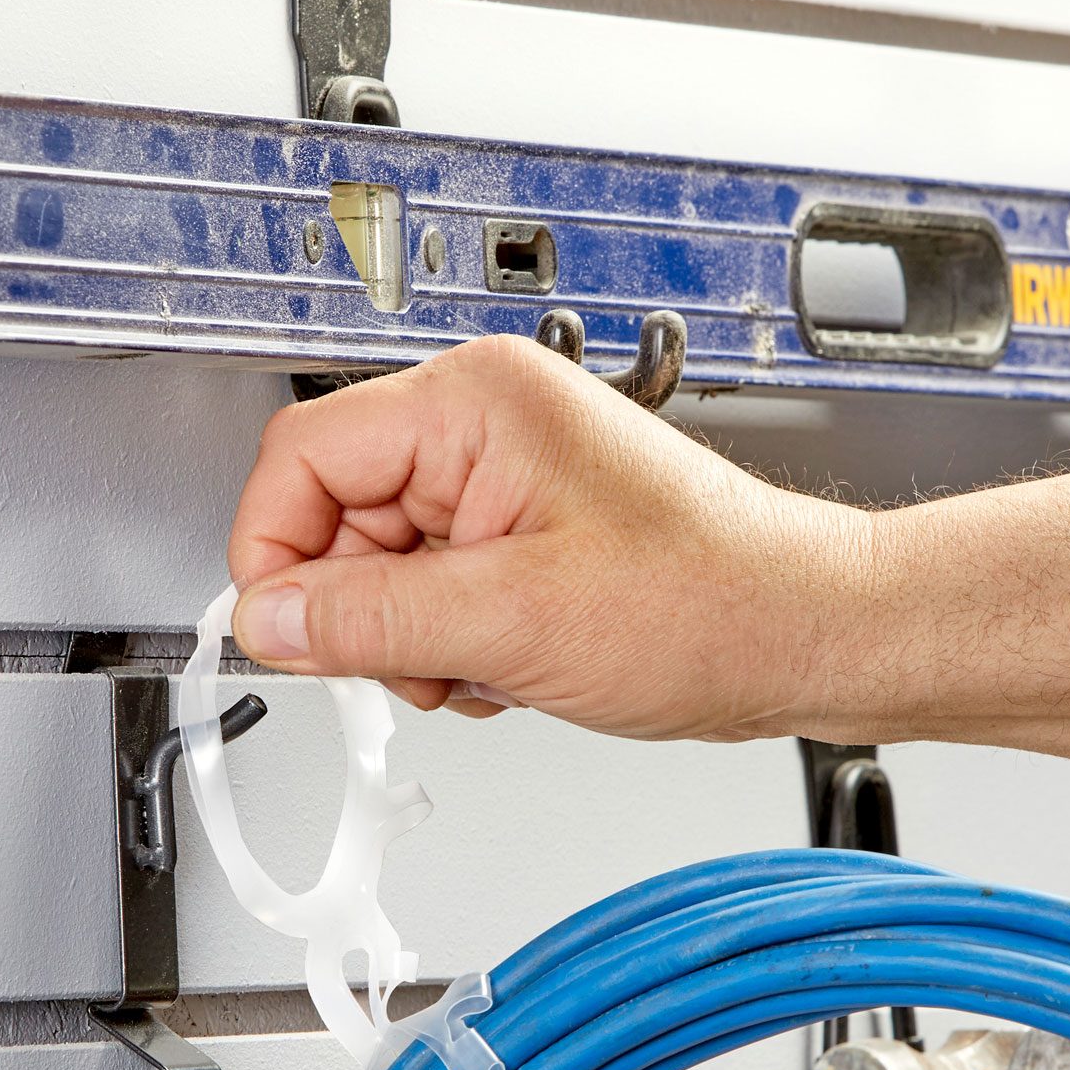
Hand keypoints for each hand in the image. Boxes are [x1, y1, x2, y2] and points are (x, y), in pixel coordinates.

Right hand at [228, 335, 873, 739]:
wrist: (801, 634)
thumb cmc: (709, 601)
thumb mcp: (510, 621)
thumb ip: (367, 620)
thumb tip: (268, 619)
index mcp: (472, 403)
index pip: (302, 456)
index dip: (275, 553)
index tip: (281, 632)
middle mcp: (484, 425)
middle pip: (337, 515)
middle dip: (363, 611)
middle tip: (419, 664)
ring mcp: (505, 480)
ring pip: (384, 564)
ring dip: (412, 637)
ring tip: (484, 665)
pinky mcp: (523, 530)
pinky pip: (436, 587)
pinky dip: (451, 642)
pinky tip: (505, 664)